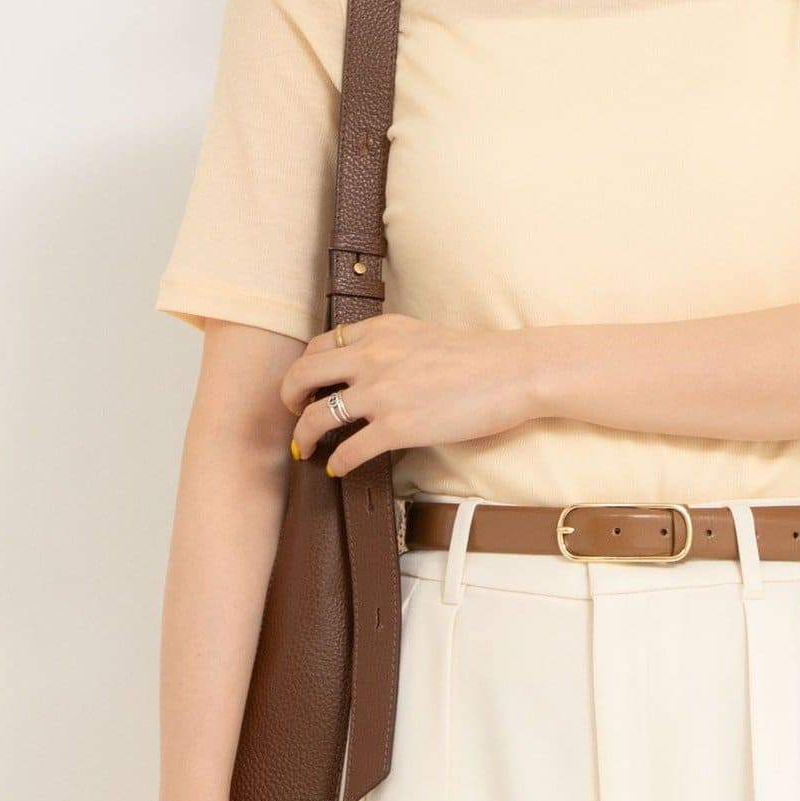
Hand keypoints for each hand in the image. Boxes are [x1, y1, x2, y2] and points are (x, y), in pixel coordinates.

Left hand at [281, 314, 535, 479]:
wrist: (512, 371)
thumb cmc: (476, 357)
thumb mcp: (420, 333)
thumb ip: (387, 345)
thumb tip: (366, 368)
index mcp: (377, 330)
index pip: (319, 345)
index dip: (304, 368)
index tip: (306, 386)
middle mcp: (371, 357)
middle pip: (301, 375)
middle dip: (287, 399)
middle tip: (293, 413)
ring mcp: (381, 393)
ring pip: (313, 416)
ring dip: (302, 437)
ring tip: (305, 449)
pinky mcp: (396, 427)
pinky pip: (347, 450)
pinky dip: (336, 463)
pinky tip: (339, 470)